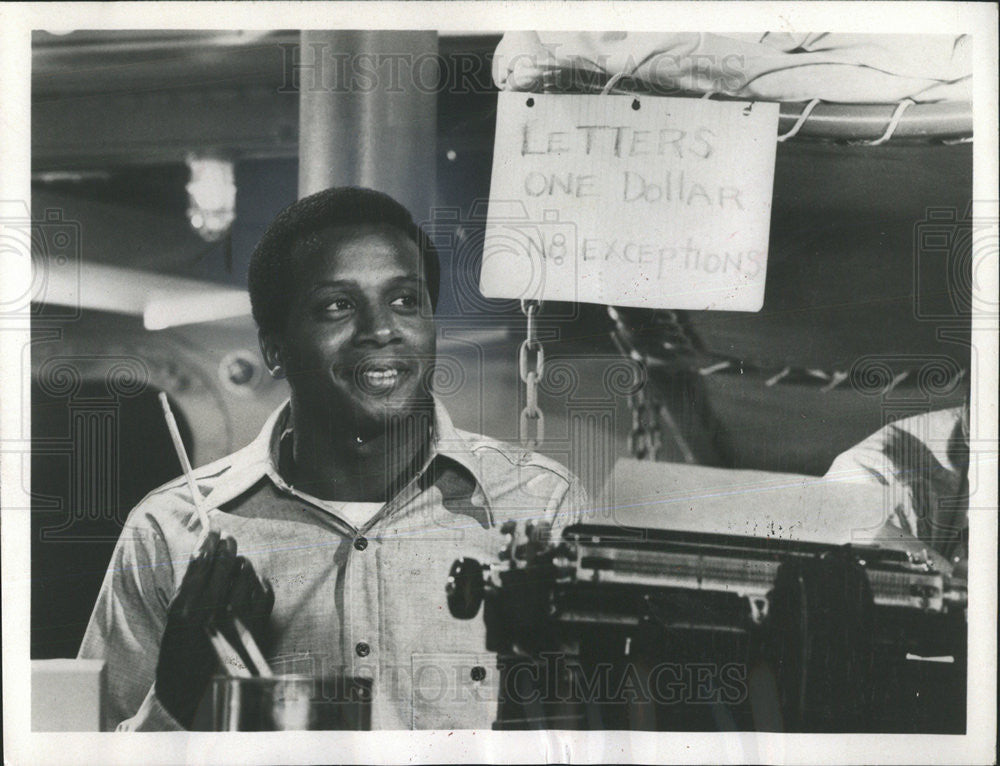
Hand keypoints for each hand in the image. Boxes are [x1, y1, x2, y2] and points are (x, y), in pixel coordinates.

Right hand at [154, 530, 273, 727]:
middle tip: (227, 538)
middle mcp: (211, 613)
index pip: (201, 561)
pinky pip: (264, 594)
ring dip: (242, 564)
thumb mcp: (173, 619)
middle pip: (225, 563)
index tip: (212, 530)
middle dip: (227, 545)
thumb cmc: (178, 653)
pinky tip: (253, 582)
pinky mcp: (255, 630)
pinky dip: (260, 583)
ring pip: (246, 574)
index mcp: (186, 609)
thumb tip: (205, 552)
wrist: (189, 693)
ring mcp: (236, 621)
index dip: (209, 540)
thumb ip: (189, 587)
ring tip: (236, 564)